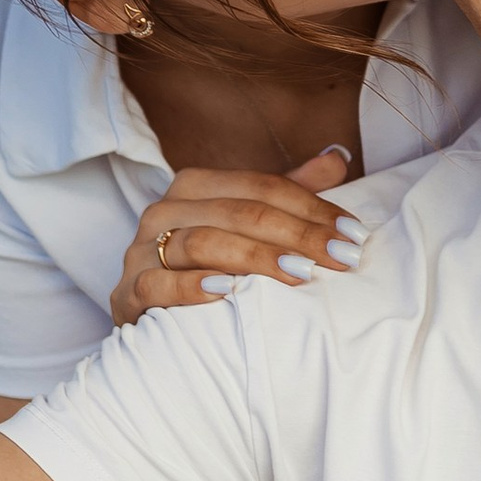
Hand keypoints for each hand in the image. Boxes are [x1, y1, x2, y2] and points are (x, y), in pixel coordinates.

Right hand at [113, 148, 360, 322]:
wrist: (151, 324)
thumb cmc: (210, 271)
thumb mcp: (250, 229)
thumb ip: (290, 193)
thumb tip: (338, 157)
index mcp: (195, 187)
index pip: (261, 187)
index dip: (312, 207)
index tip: (352, 235)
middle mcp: (165, 211)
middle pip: (237, 212)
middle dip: (296, 234)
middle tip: (340, 258)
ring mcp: (141, 251)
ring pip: (200, 242)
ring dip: (255, 258)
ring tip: (300, 275)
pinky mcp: (127, 294)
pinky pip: (156, 284)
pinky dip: (191, 287)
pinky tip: (227, 293)